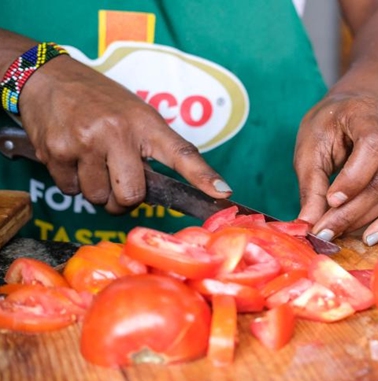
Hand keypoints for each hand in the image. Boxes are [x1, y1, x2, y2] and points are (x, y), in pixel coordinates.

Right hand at [17, 55, 230, 213]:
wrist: (48, 77)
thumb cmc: (101, 101)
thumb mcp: (137, 114)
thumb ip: (154, 148)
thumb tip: (171, 190)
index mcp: (145, 123)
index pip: (181, 153)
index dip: (203, 176)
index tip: (223, 193)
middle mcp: (116, 132)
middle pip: (131, 196)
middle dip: (124, 199)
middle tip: (119, 180)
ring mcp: (84, 142)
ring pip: (98, 198)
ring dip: (96, 190)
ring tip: (92, 161)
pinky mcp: (55, 151)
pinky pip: (69, 189)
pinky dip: (71, 182)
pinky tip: (72, 157)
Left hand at [294, 93, 377, 244]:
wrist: (359, 107)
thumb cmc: (330, 126)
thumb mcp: (311, 147)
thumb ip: (311, 185)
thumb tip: (308, 225)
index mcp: (368, 111)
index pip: (373, 146)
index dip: (354, 179)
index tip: (331, 202)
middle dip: (352, 212)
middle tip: (326, 232)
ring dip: (366, 220)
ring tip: (341, 234)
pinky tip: (370, 236)